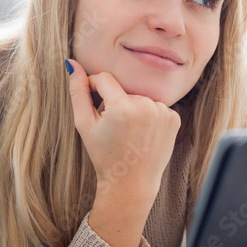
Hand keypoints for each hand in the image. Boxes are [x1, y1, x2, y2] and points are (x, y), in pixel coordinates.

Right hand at [65, 58, 180, 246]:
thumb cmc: (104, 154)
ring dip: (132, 107)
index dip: (94, 88)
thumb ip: (78, 92)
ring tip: (128, 132)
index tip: (93, 105)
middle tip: (112, 127)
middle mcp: (146, 106)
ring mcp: (163, 112)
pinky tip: (142, 134)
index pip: (104, 79)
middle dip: (114, 101)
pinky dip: (148, 115)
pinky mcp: (174, 118)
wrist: (131, 182)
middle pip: (123, 89)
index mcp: (122, 107)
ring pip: (139, 97)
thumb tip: (72, 63)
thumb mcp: (84, 124)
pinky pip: (155, 106)